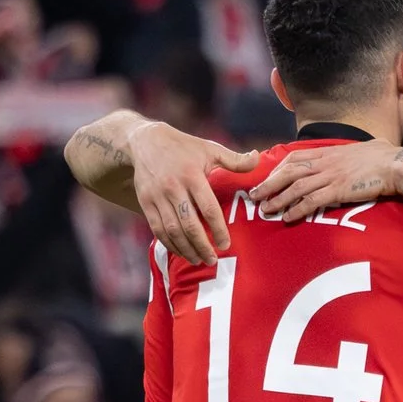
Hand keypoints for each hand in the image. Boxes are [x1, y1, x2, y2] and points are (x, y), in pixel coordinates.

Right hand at [127, 120, 257, 266]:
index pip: (208, 208)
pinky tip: (181, 252)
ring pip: (172, 231)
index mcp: (192, 175)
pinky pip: (157, 229)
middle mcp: (173, 187)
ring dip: (186, 249)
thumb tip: (257, 159)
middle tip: (213, 260)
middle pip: (189, 225)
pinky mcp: (145, 203)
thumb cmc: (183, 146)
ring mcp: (157, 197)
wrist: (145, 141)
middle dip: (202, 245)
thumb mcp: (209, 149)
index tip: (225, 244)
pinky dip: (169, 244)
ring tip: (199, 260)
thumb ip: (234, 159)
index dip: (218, 229)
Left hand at [251, 141, 402, 222]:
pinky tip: (287, 217)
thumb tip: (353, 155)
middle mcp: (326, 162)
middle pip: (288, 171)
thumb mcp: (361, 149)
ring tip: (265, 210)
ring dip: (278, 199)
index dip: (278, 168)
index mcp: (329, 151)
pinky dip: (297, 209)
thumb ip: (349, 154)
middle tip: (254, 195)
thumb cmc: (384, 157)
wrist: (396, 164)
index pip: (295, 157)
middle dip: (269, 184)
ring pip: (296, 187)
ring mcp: (331, 175)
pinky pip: (312, 200)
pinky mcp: (338, 190)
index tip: (268, 178)